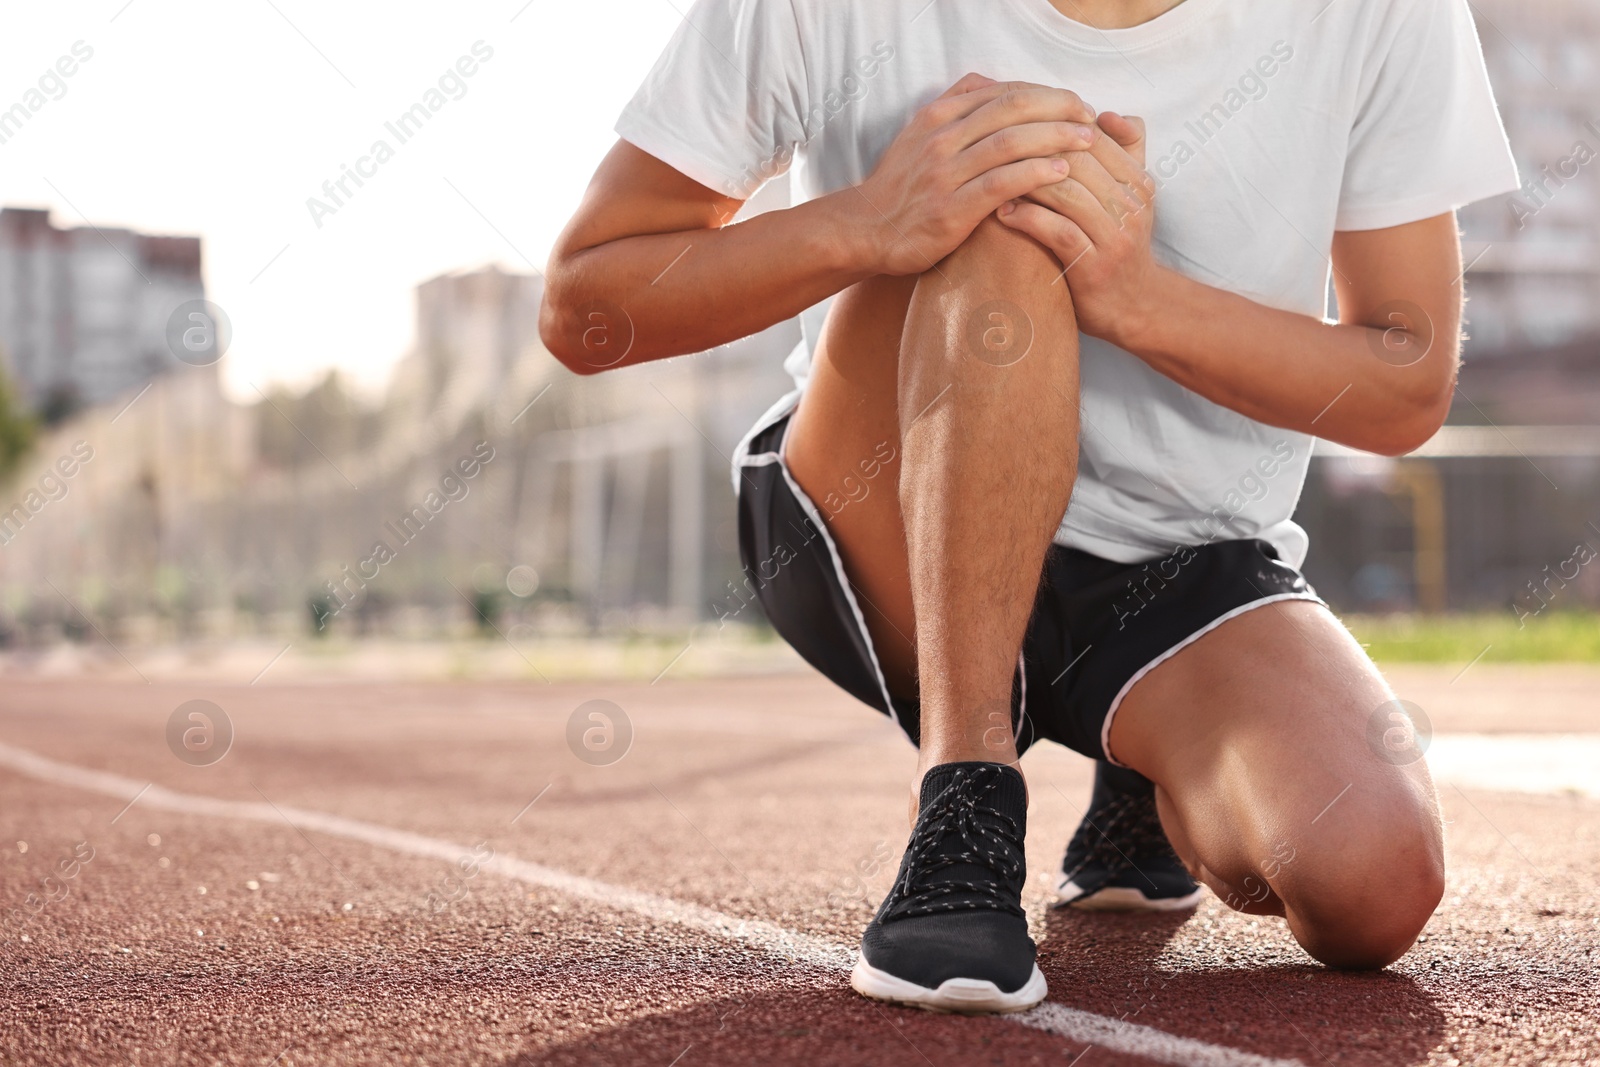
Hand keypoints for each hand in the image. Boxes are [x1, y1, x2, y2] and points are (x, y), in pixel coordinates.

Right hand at [849, 74, 1098, 275]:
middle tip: (1091, 118)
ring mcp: (945, 173)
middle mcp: (941, 138)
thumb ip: (956, 106)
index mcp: (938, 116)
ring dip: (1056, 137)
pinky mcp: (951, 209)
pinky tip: (1061, 172)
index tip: (1077, 105)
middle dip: (1060, 108)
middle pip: (1013, 108)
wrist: (866, 230)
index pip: (1004, 91)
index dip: (1047, 94)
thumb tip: (994, 84)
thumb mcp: (920, 135)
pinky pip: (1002, 182)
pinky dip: (1035, 173)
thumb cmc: (901, 187)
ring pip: (1011, 142)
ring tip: (1088, 141)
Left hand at [996, 111, 1166, 344]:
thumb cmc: (1117, 244)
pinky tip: (1001, 212)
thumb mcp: (1129, 196)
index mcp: (1137, 180)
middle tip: (993, 145)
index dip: (1051, 126)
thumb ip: (1124, 153)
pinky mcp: (1095, 266)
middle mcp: (1131, 204)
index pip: (1093, 136)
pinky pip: (1058, 231)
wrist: (1135, 307)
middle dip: (1032, 149)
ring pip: (1067, 192)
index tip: (1012, 125)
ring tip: (991, 176)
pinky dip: (1027, 218)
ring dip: (1024, 181)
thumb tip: (1105, 114)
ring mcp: (1115, 236)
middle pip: (1078, 159)